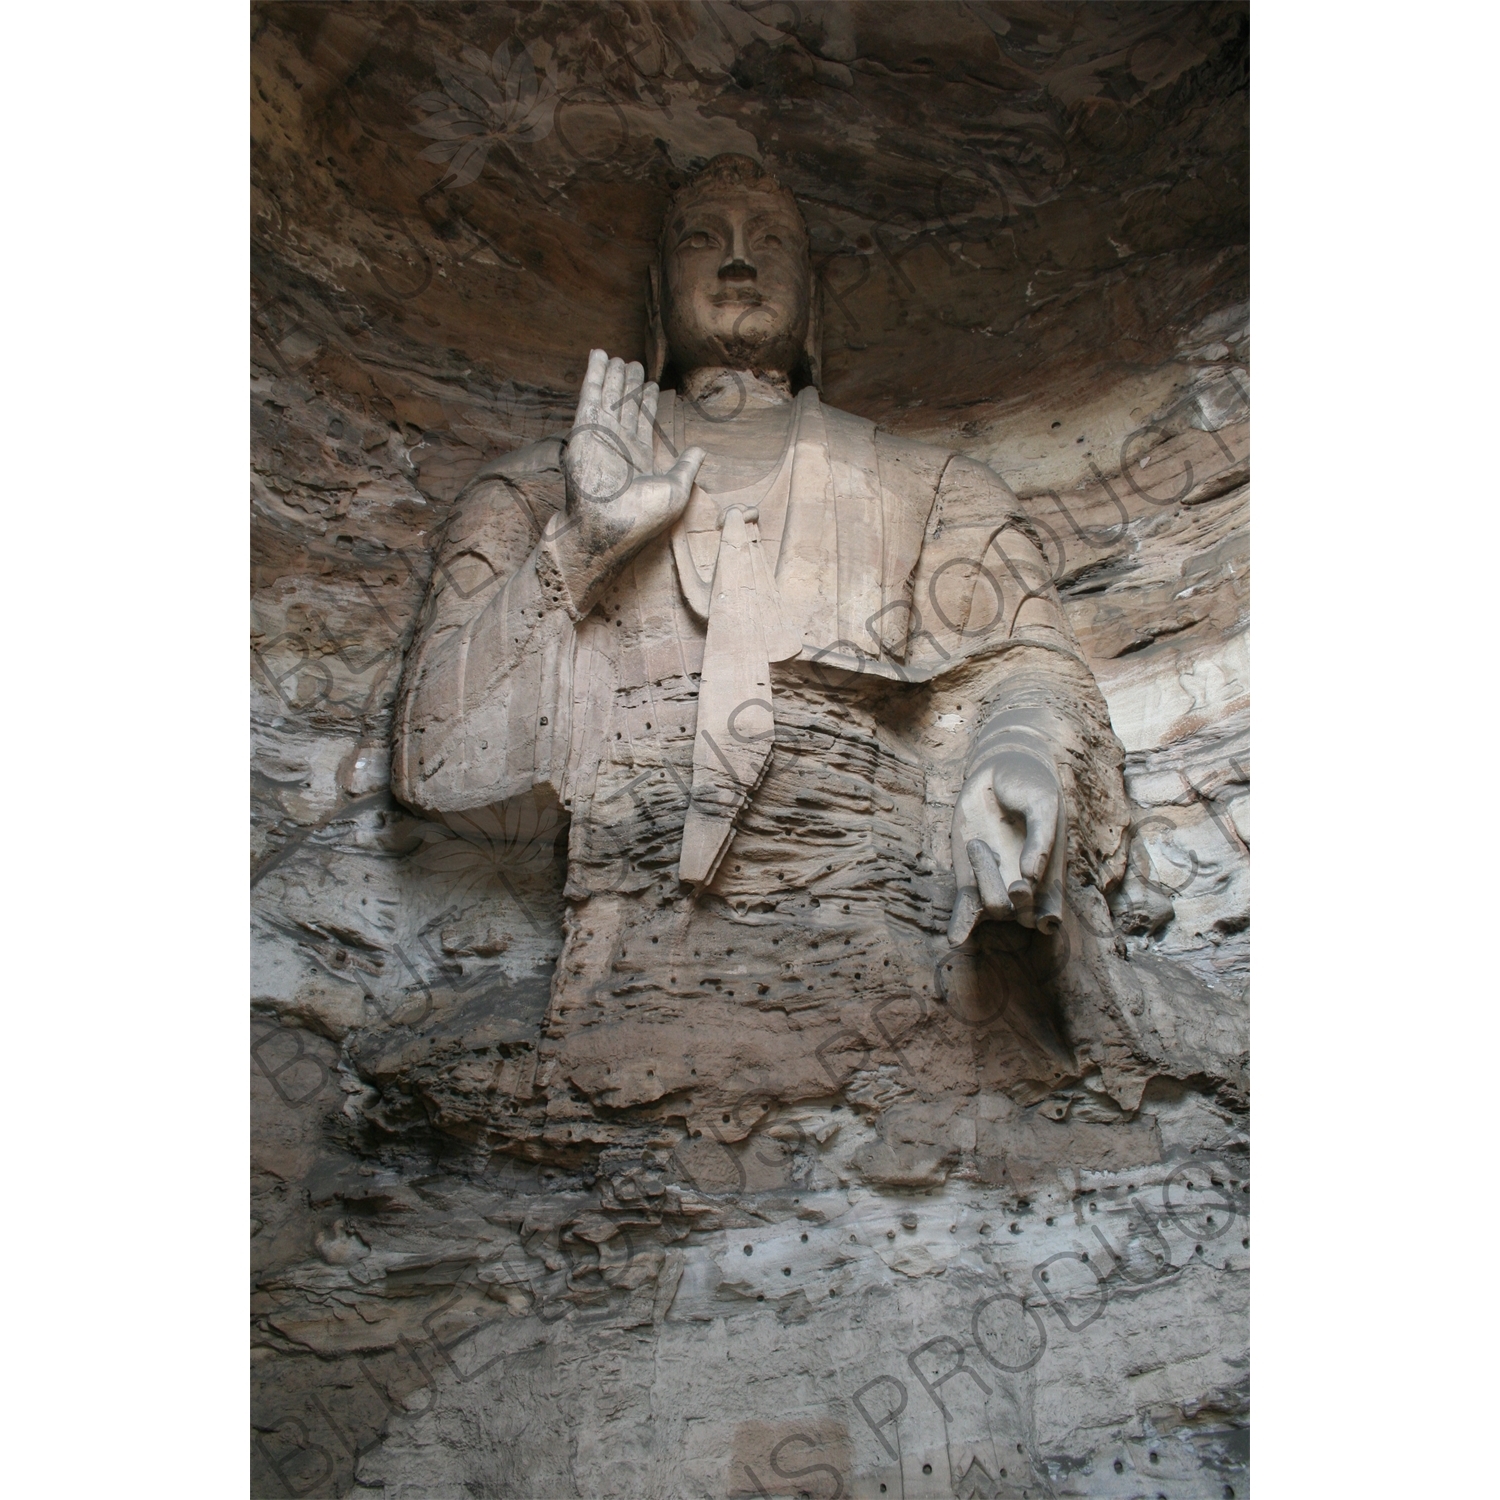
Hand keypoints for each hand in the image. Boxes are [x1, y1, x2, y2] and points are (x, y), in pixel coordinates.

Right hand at [560, 350, 704, 562]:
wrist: (606, 529)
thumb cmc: (640, 519)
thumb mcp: (675, 491)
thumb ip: (686, 467)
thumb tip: (701, 450)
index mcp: (638, 458)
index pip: (643, 422)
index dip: (646, 402)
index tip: (650, 385)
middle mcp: (618, 445)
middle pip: (625, 406)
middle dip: (629, 385)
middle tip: (634, 364)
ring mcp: (600, 436)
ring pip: (608, 396)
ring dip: (613, 375)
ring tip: (617, 356)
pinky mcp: (584, 429)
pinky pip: (590, 394)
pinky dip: (594, 374)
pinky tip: (598, 355)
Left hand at [947, 747, 1065, 944]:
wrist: (999, 772)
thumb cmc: (1030, 787)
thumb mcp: (1042, 805)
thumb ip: (1039, 840)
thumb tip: (1029, 875)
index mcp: (1051, 875)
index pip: (1053, 913)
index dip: (1049, 919)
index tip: (1045, 917)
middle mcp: (1025, 887)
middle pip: (1023, 915)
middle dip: (1021, 905)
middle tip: (1018, 887)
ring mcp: (995, 884)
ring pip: (994, 907)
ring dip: (986, 881)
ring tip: (980, 844)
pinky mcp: (969, 879)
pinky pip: (966, 909)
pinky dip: (961, 924)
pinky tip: (955, 938)